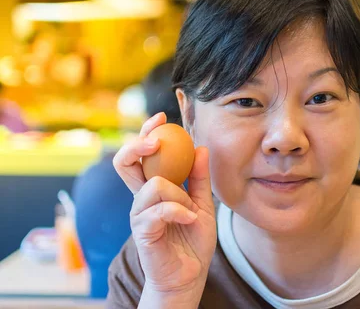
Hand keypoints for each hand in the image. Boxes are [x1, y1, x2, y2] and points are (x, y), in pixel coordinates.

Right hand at [113, 112, 216, 303]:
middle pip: (125, 162)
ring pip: (153, 185)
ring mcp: (140, 214)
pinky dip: (179, 210)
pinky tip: (190, 219)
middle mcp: (142, 198)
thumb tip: (201, 147)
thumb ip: (200, 178)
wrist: (189, 275)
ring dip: (179, 194)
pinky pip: (159, 210)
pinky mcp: (142, 231)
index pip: (142, 155)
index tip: (161, 117)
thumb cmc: (193, 240)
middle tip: (156, 138)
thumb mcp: (204, 204)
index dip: (146, 133)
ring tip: (190, 210)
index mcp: (155, 188)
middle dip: (138, 143)